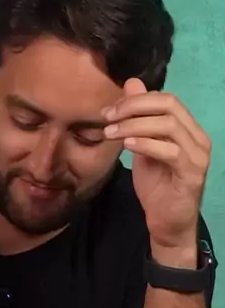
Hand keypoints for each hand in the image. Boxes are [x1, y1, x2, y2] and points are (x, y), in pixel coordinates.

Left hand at [103, 78, 211, 249]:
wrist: (167, 224)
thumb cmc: (157, 187)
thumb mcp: (143, 147)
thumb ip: (139, 119)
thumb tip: (131, 84)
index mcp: (189, 129)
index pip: (166, 99)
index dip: (136, 100)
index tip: (109, 111)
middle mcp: (198, 138)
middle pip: (169, 105)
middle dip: (134, 107)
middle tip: (108, 118)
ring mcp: (198, 156)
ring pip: (169, 125)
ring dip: (134, 125)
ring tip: (111, 133)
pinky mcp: (192, 174)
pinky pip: (170, 151)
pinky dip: (146, 144)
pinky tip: (127, 145)